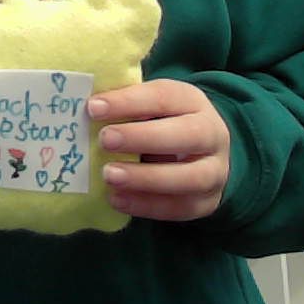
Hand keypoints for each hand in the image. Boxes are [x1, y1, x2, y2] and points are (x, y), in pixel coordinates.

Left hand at [89, 79, 229, 220]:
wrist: (202, 153)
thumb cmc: (163, 123)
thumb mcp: (151, 106)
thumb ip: (126, 105)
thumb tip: (88, 107)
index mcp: (193, 102)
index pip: (164, 96)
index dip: (129, 102)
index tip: (93, 107)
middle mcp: (212, 134)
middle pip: (186, 134)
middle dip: (142, 138)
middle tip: (105, 140)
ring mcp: (215, 170)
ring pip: (191, 177)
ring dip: (146, 178)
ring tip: (109, 175)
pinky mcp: (207, 201)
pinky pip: (181, 207)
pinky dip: (147, 205)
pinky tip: (117, 199)